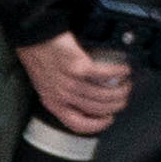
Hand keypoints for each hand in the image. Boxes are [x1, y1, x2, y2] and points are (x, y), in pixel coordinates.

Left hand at [18, 33, 135, 135]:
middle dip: (115, 105)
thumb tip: (82, 96)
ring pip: (103, 94)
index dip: (97, 125)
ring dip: (120, 90)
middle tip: (123, 98)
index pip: (77, 124)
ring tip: (126, 84)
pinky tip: (124, 70)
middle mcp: (62, 95)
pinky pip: (105, 74)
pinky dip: (118, 73)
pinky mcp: (78, 66)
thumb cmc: (38, 55)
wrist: (34, 36)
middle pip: (97, 108)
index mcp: (53, 102)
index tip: (108, 119)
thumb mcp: (44, 83)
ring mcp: (70, 82)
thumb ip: (60, 93)